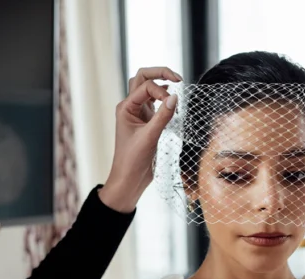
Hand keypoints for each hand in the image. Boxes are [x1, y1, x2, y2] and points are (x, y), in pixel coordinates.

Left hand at [98, 66, 182, 212]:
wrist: (128, 179)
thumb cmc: (133, 161)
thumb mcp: (150, 137)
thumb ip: (163, 116)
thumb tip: (175, 97)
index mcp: (125, 108)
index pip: (145, 86)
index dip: (160, 90)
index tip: (172, 104)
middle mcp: (130, 107)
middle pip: (142, 78)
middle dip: (159, 73)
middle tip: (178, 77)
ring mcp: (138, 114)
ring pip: (147, 88)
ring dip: (160, 83)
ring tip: (176, 83)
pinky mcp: (145, 122)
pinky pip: (153, 102)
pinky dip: (162, 97)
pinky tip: (172, 99)